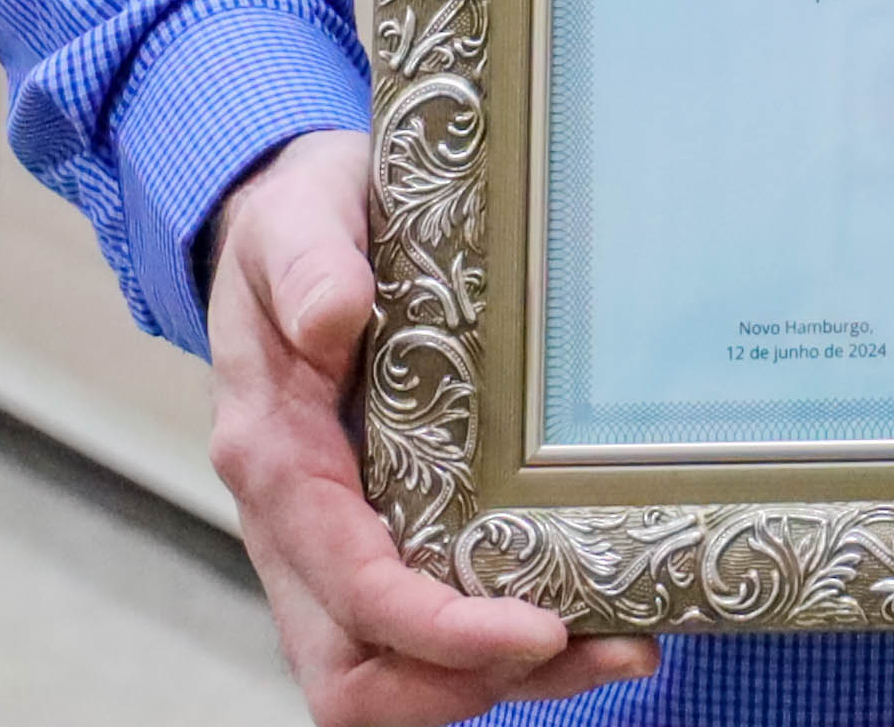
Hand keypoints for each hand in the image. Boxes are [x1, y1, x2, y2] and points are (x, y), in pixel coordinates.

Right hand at [203, 126, 655, 724]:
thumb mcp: (298, 214)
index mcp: (276, 457)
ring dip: (500, 683)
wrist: (288, 227)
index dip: (439, 628)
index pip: (353, 587)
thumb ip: (307, 263)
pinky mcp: (378, 538)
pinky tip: (587, 618)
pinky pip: (421, 634)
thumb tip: (335, 318)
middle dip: (466, 686)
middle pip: (358, 676)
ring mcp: (335, 543)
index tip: (538, 626)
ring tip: (617, 646)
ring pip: (393, 673)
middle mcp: (297, 526)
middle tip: (590, 648)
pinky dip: (498, 652)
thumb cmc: (298, 223)